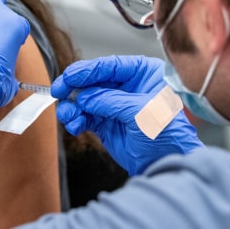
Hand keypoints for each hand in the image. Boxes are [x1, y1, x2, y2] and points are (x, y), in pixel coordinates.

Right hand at [52, 55, 202, 174]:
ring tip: (68, 115)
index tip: (69, 76)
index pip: (109, 65)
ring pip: (84, 99)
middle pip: (93, 81)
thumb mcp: (142, 112)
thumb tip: (85, 97)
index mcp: (142, 74)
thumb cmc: (170, 134)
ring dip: (73, 107)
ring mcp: (114, 105)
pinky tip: (75, 125)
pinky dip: (76, 120)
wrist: (170, 163)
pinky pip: (85, 117)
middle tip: (59, 91)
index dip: (87, 70)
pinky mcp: (106, 123)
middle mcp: (126, 86)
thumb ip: (111, 101)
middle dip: (74, 87)